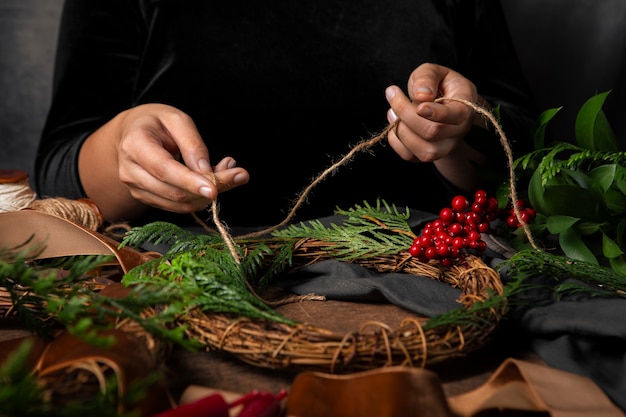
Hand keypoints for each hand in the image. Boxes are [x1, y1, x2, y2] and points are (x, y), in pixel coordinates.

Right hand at [78, 103, 249, 220]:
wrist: (132, 133)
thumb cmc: (157, 122)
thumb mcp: (178, 120)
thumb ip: (193, 145)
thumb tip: (206, 172)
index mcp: (135, 145)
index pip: (164, 170)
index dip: (190, 182)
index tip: (214, 190)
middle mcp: (130, 170)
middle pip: (173, 192)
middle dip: (209, 189)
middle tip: (239, 175)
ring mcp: (135, 188)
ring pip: (178, 204)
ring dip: (207, 195)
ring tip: (226, 173)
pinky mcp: (145, 198)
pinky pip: (177, 206)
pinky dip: (198, 198)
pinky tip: (210, 181)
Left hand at [385, 63, 490, 190]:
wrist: (443, 104)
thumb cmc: (439, 85)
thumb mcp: (435, 71)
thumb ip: (427, 77)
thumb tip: (421, 95)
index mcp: (465, 104)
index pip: (456, 115)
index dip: (436, 113)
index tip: (419, 105)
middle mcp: (459, 130)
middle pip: (433, 132)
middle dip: (406, 113)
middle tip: (393, 93)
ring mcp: (446, 146)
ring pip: (424, 151)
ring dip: (401, 130)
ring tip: (392, 111)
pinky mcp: (429, 155)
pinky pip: (410, 157)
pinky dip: (395, 141)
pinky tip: (394, 124)